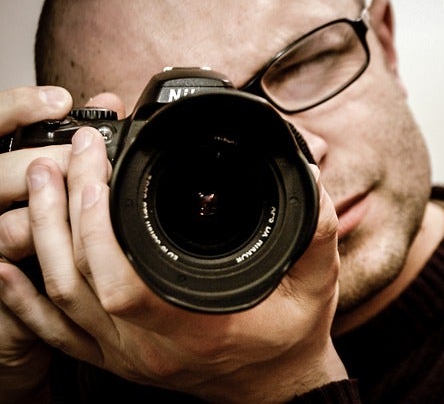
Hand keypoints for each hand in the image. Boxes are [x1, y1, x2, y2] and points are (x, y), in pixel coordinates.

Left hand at [2, 93, 346, 401]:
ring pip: (60, 300)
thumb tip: (309, 179)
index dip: (97, 223)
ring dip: (42, 238)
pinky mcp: (118, 358)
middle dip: (62, 210)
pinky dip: (22, 299)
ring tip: (40, 185)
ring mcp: (128, 355)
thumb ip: (316, 231)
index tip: (98, 168)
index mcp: (197, 326)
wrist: (277, 387)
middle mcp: (152, 345)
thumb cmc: (291, 337)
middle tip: (64, 158)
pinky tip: (5, 265)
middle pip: (78, 280)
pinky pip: (56, 333)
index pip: (124, 280)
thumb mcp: (316, 283)